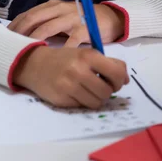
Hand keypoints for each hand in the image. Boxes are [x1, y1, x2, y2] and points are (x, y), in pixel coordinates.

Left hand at [8, 0, 124, 46]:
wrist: (108, 18)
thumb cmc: (80, 20)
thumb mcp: (60, 18)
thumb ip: (45, 23)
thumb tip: (22, 36)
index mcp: (51, 6)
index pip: (28, 14)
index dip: (14, 26)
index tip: (4, 38)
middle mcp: (59, 8)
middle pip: (33, 19)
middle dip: (19, 33)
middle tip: (10, 47)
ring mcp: (72, 17)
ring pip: (48, 27)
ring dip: (35, 39)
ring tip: (25, 51)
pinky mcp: (85, 28)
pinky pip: (72, 40)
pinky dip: (62, 49)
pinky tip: (54, 58)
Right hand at [13, 46, 128, 108]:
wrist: (35, 64)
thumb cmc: (65, 59)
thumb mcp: (86, 54)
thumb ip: (108, 64)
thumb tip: (126, 80)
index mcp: (88, 56)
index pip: (117, 73)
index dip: (120, 80)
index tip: (116, 81)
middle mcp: (79, 70)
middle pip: (107, 91)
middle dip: (107, 91)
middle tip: (100, 86)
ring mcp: (69, 86)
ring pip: (96, 103)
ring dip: (96, 98)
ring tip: (88, 90)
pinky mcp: (62, 99)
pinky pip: (82, 107)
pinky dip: (82, 102)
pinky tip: (75, 93)